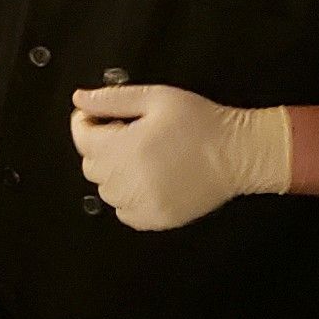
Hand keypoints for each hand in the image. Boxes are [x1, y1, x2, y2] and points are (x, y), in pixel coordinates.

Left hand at [70, 84, 292, 231]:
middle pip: (91, 166)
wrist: (237, 153)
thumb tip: (80, 99)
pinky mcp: (154, 219)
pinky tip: (149, 180)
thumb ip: (113, 99)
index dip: (85, 124)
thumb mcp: (157, 98)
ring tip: (141, 157)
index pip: (82, 139)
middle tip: (127, 134)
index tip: (95, 117)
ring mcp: (140, 204)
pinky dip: (129, 198)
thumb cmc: (201, 122)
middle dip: (102, 147)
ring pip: (106, 191)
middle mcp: (127, 180)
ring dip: (115, 174)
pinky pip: (124, 212)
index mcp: (124, 147)